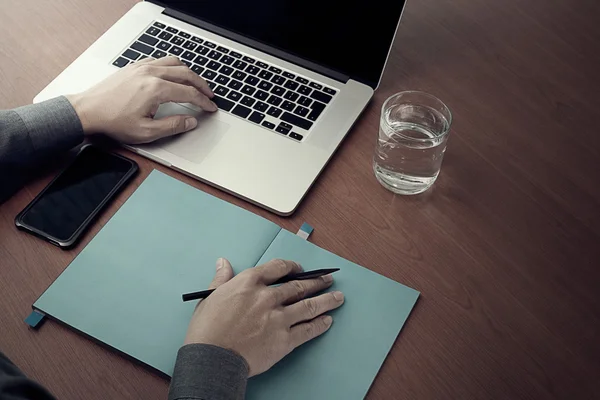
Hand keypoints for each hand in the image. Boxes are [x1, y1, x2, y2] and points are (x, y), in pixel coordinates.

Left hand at [66, 56, 216, 143]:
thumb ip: (173, 126)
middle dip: (201, 85)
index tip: (211, 108)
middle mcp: (151, 73)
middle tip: (209, 95)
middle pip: (186, 74)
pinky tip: (174, 76)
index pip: (189, 93)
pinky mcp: (134, 67)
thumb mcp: (146, 131)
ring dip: (189, 73)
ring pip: (174, 63)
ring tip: (196, 84)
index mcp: (156, 89)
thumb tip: (191, 121)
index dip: (204, 101)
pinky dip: (173, 67)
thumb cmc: (112, 121)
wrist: (87, 110)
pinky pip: (160, 61)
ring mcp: (142, 67)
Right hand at [184, 258, 343, 376]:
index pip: (277, 268)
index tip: (300, 268)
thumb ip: (221, 279)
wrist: (213, 358)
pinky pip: (307, 329)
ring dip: (326, 300)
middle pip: (299, 286)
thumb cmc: (207, 330)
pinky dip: (320, 324)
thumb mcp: (210, 297)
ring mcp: (278, 318)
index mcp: (249, 283)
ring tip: (338, 297)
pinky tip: (328, 320)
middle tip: (327, 279)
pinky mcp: (284, 339)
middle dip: (316, 282)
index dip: (292, 267)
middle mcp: (267, 297)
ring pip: (309, 306)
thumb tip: (223, 262)